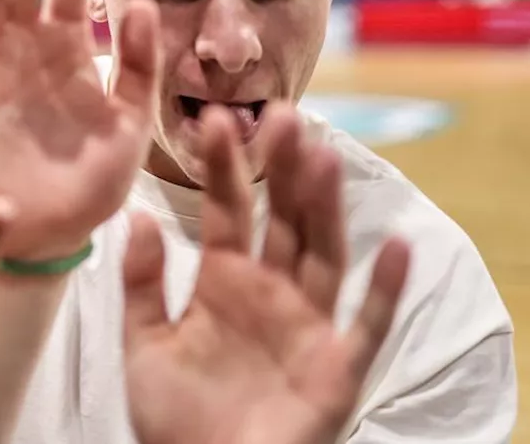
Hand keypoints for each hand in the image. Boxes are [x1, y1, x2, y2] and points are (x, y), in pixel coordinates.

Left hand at [122, 106, 411, 443]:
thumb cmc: (174, 417)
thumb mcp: (145, 345)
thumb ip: (143, 283)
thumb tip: (134, 216)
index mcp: (223, 280)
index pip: (227, 210)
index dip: (224, 167)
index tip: (218, 118)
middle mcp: (270, 292)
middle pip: (282, 220)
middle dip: (284, 169)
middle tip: (285, 115)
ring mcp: (308, 326)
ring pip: (322, 255)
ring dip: (326, 208)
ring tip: (326, 157)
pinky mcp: (337, 369)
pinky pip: (366, 326)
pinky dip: (383, 290)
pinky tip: (395, 246)